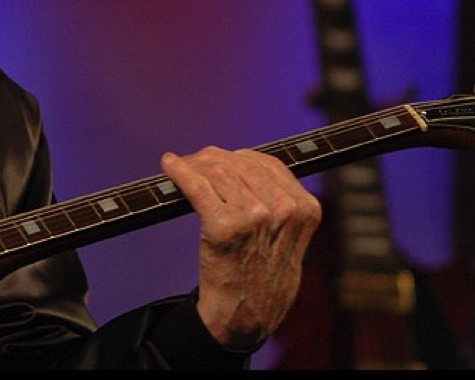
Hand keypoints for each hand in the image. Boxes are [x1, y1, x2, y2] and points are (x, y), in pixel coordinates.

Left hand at [162, 146, 321, 349]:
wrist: (246, 317)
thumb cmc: (264, 278)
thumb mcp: (290, 238)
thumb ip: (280, 203)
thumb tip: (246, 165)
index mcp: (304, 208)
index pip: (267, 164)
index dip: (239, 157)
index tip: (222, 158)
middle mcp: (282, 209)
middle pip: (240, 163)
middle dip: (213, 158)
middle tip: (195, 161)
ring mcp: (253, 216)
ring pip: (218, 171)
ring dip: (194, 163)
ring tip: (182, 165)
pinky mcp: (223, 226)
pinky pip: (197, 186)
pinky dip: (180, 172)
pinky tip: (169, 166)